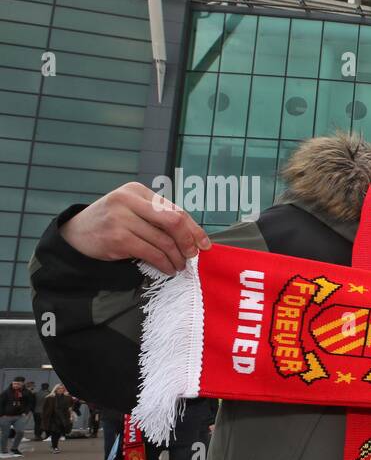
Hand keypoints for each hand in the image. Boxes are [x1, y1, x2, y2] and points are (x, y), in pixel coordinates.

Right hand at [60, 182, 209, 274]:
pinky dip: (164, 264)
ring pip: (163, 241)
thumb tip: (194, 236)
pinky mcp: (117, 237)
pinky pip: (152, 253)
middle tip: (192, 256)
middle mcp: (129, 200)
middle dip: (188, 241)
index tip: (204, 244)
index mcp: (137, 190)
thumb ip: (158, 217)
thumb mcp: (133, 211)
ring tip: (180, 266)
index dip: (194, 228)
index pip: (175, 209)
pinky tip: (168, 269)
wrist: (76, 234)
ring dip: (176, 258)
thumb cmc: (111, 223)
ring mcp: (121, 218)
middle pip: (173, 222)